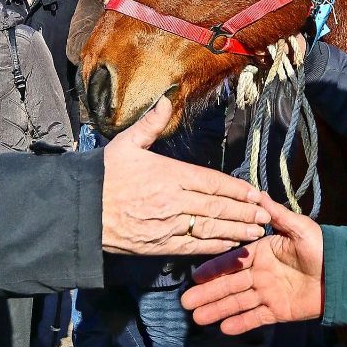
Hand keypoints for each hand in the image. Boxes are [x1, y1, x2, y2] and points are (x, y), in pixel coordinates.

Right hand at [102, 98, 270, 255]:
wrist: (81, 210)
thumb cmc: (103, 175)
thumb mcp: (126, 143)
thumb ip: (151, 123)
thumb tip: (167, 100)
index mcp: (169, 174)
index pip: (211, 181)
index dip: (236, 189)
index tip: (256, 193)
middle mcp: (173, 200)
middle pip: (217, 206)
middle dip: (244, 212)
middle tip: (266, 215)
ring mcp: (168, 225)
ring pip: (210, 228)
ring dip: (236, 230)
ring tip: (256, 232)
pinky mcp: (159, 245)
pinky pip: (193, 246)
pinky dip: (214, 246)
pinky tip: (230, 246)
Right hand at [181, 193, 323, 333]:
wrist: (342, 273)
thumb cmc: (322, 247)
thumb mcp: (299, 227)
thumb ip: (277, 214)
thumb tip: (257, 193)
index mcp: (262, 252)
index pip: (233, 261)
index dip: (214, 269)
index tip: (196, 277)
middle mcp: (260, 273)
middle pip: (229, 284)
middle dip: (208, 293)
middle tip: (186, 302)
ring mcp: (267, 293)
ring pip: (238, 302)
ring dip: (218, 309)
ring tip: (197, 318)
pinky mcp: (278, 310)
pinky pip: (256, 317)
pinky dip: (241, 323)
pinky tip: (224, 328)